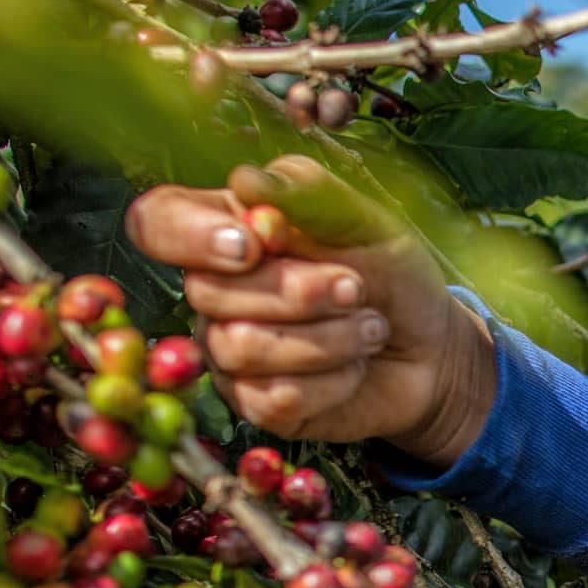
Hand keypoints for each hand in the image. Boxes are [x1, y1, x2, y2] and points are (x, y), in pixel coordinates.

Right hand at [121, 156, 496, 463]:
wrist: (432, 347)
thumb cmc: (390, 273)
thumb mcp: (363, 219)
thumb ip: (308, 194)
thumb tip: (245, 181)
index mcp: (224, 229)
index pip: (155, 222)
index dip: (190, 235)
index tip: (254, 244)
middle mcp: (212, 293)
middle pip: (206, 292)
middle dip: (298, 291)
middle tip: (357, 287)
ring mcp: (227, 353)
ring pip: (242, 348)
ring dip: (326, 338)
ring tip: (370, 328)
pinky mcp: (255, 405)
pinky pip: (273, 397)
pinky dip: (333, 380)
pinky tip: (356, 367)